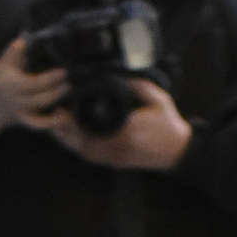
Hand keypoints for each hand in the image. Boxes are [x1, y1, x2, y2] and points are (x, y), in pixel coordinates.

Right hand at [0, 36, 67, 145]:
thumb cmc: (3, 73)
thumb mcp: (5, 61)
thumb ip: (14, 51)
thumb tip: (24, 39)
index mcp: (10, 83)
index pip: (34, 83)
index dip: (51, 79)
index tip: (64, 72)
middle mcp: (14, 99)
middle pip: (39, 98)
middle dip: (56, 91)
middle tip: (70, 83)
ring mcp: (20, 111)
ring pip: (40, 112)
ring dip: (56, 106)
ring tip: (70, 96)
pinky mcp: (25, 120)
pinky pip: (39, 125)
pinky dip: (51, 123)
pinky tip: (64, 116)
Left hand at [46, 78, 191, 171]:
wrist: (180, 152)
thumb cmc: (169, 125)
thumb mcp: (158, 98)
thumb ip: (138, 85)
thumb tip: (119, 73)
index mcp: (128, 128)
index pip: (94, 122)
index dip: (75, 115)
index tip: (65, 103)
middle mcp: (120, 144)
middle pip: (83, 139)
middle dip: (66, 128)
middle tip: (56, 113)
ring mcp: (118, 156)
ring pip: (85, 151)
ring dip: (69, 141)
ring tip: (58, 126)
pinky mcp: (118, 163)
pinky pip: (94, 159)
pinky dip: (80, 150)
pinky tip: (72, 141)